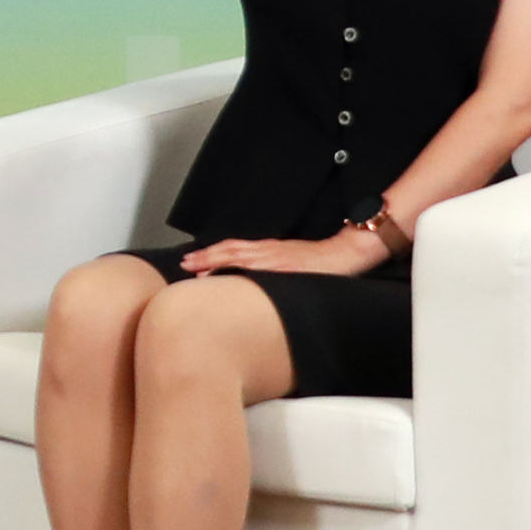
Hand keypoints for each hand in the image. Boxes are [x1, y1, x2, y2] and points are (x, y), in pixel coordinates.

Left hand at [176, 231, 386, 277]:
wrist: (346, 253)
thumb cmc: (320, 260)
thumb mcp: (289, 260)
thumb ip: (269, 266)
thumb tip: (247, 279)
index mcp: (267, 250)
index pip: (233, 250)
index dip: (210, 254)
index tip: (190, 260)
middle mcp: (269, 252)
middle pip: (231, 252)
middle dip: (206, 258)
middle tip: (184, 264)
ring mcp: (277, 261)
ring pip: (241, 258)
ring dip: (217, 263)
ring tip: (196, 270)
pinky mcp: (288, 269)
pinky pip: (261, 270)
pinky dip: (243, 272)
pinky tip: (230, 277)